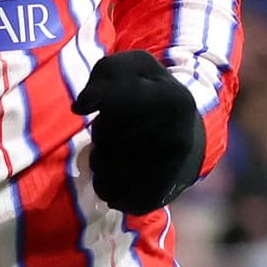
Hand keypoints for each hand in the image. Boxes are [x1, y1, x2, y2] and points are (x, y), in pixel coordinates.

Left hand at [77, 51, 205, 214]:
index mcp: (173, 101)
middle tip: (119, 125)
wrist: (185, 133)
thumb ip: (105, 74)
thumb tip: (81, 107)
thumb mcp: (134, 68)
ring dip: (100, 160)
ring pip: (105, 171)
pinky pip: (112, 196)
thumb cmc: (151, 95)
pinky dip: (106, 184)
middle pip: (106, 138)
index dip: (100, 100)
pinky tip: (118, 171)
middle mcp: (175, 140)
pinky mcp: (157, 197)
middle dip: (103, 131)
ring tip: (118, 148)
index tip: (94, 101)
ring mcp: (168, 173)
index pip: (115, 103)